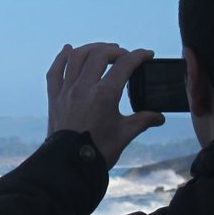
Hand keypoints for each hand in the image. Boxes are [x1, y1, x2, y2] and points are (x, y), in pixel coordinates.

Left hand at [46, 42, 164, 169]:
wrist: (68, 166)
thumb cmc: (98, 151)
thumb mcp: (125, 134)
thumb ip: (143, 120)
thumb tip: (159, 117)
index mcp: (104, 94)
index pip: (125, 64)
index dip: (139, 55)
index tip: (147, 55)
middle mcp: (83, 87)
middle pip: (99, 54)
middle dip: (115, 50)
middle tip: (125, 56)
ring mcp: (66, 91)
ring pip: (76, 57)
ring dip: (91, 49)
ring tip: (103, 51)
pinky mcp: (54, 98)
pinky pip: (55, 71)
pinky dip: (61, 58)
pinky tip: (68, 50)